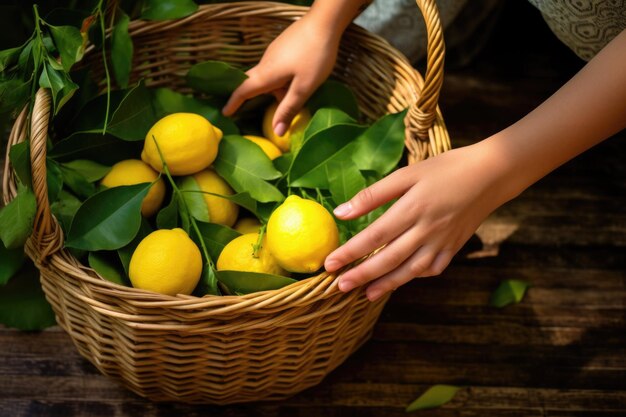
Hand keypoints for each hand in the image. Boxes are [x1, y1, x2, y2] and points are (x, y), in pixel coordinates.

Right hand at [222, 14, 339, 135]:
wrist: (325, 22)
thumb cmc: (315, 56)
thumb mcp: (304, 87)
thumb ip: (289, 109)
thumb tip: (276, 132)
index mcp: (267, 74)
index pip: (243, 90)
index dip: (233, 102)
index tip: (225, 112)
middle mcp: (266, 62)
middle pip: (252, 82)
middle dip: (249, 96)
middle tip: (247, 110)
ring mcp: (274, 52)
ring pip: (268, 76)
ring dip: (273, 89)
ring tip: (290, 99)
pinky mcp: (283, 47)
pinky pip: (276, 68)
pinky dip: (280, 79)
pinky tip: (297, 81)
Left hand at [324, 142, 510, 300]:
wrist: (491, 174)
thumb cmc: (446, 169)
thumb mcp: (408, 174)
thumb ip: (374, 194)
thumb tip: (341, 212)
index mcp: (412, 209)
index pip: (373, 237)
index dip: (349, 252)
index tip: (329, 264)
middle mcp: (426, 230)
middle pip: (389, 259)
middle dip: (362, 275)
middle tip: (340, 287)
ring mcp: (442, 242)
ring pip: (410, 270)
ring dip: (387, 284)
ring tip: (366, 294)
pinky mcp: (454, 248)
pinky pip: (433, 268)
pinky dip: (416, 277)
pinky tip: (402, 280)